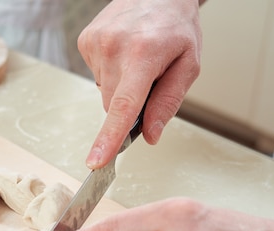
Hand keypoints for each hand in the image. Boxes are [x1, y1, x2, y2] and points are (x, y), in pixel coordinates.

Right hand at [78, 0, 201, 167]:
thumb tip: (151, 135)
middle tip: (148, 78)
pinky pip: (96, 75)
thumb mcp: (188, 64)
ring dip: (120, 86)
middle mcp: (114, 47)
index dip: (109, 137)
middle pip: (113, 105)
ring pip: (104, 91)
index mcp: (143, 55)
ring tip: (137, 59)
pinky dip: (111, 72)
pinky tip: (123, 53)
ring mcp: (96, 43)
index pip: (123, 106)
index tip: (96, 160)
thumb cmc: (176, 26)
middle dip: (130, 103)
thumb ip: (168, 102)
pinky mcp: (85, 41)